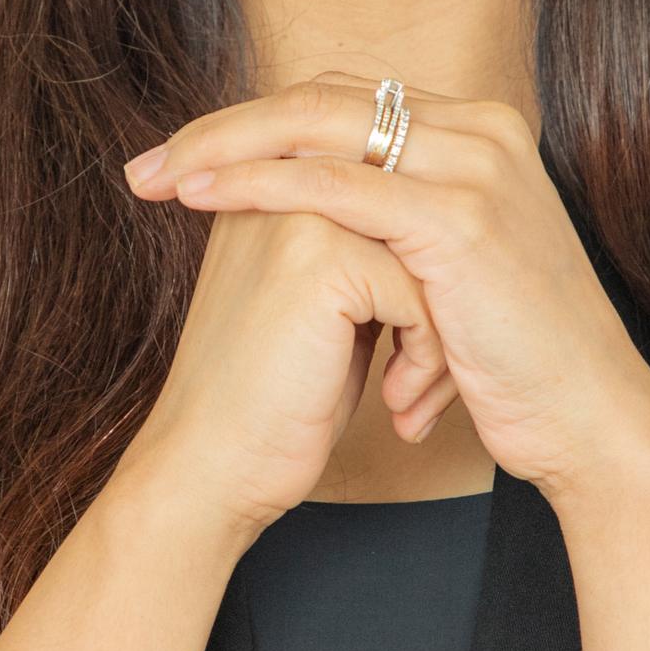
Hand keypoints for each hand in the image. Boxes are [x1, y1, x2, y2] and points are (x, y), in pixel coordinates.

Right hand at [115, 145, 457, 556]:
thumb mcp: (319, 306)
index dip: (420, 281)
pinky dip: (427, 354)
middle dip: (440, 300)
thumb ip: (361, 251)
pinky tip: (396, 398)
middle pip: (417, 222)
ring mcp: (299, 215)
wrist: (208, 467)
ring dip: (437, 331)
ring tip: (411, 389)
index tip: (412, 352)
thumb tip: (441, 233)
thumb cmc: (271, 401)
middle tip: (426, 375)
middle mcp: (282, 184)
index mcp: (273, 183)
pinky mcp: (320, 260)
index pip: (395, 202)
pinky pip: (421, 292)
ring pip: (428, 254)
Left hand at [122, 73, 649, 502]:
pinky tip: (203, 197)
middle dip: (224, 127)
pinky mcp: (460, 220)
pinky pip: (337, 184)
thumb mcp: (451, 270)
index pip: (346, 98)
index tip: (183, 160)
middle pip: (325, 95)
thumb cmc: (515, 360)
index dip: (258, 122)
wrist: (590, 421)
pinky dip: (260, 183)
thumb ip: (398, 221)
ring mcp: (478, 167)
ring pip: (322, 125)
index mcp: (481, 132)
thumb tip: (313, 206)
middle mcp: (484, 130)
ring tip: (157, 179)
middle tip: (147, 165)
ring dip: (225, 148)